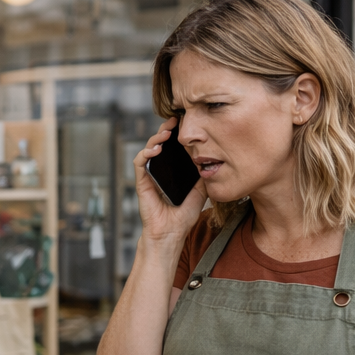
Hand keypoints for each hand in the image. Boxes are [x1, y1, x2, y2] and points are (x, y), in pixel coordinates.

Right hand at [131, 117, 207, 249]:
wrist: (171, 233)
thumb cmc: (183, 217)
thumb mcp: (200, 192)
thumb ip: (204, 176)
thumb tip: (214, 161)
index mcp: (172, 172)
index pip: (172, 148)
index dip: (177, 135)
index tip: (184, 124)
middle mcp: (160, 171)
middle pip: (159, 145)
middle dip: (165, 130)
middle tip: (173, 120)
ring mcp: (149, 176)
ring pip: (148, 150)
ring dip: (155, 139)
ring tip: (165, 133)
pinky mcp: (142, 183)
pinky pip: (140, 163)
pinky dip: (145, 153)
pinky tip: (155, 150)